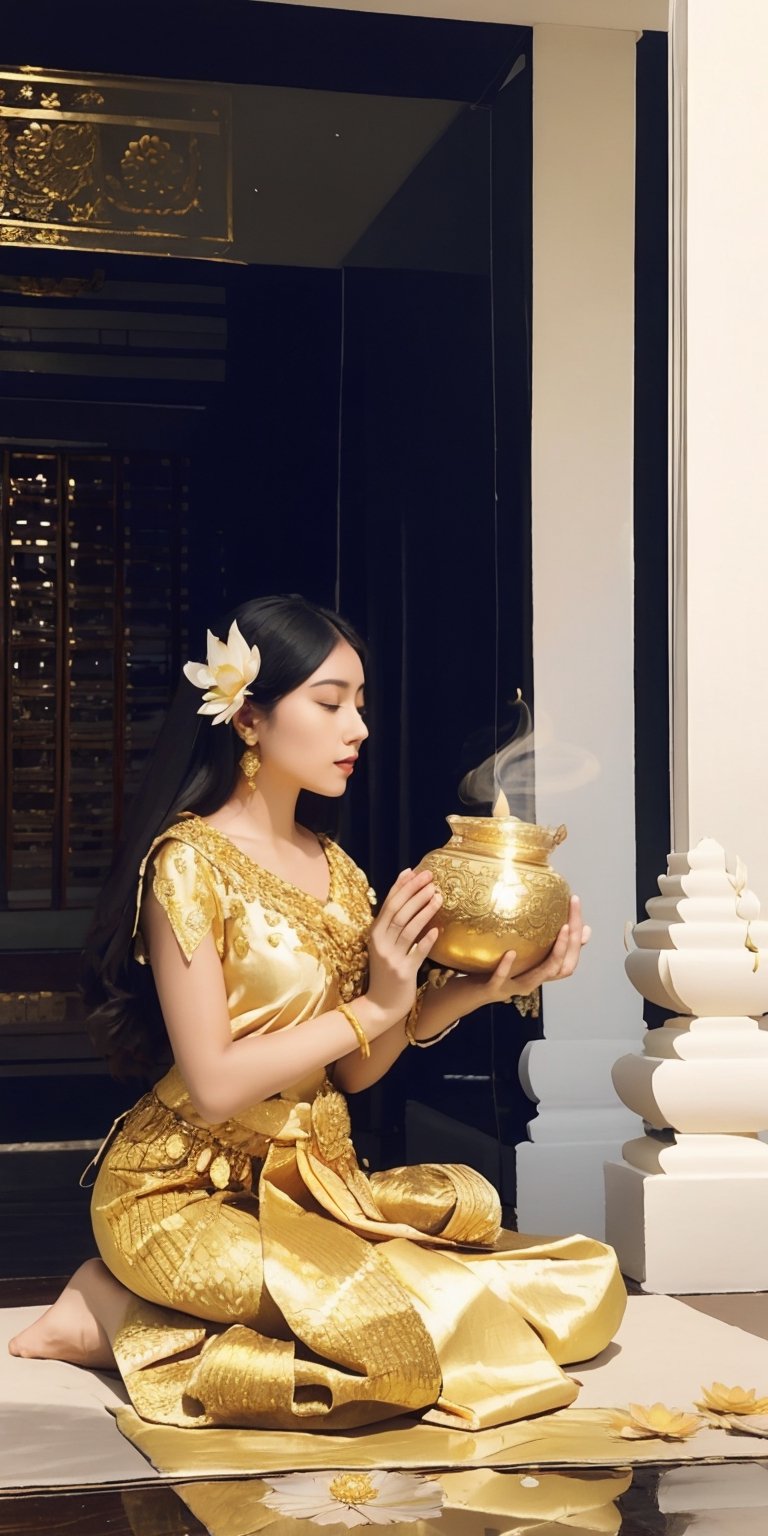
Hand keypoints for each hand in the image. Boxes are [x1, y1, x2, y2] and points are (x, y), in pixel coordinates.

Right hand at [366, 868, 441, 1023]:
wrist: (380, 1005)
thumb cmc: (386, 972)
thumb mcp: (384, 946)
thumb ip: (392, 925)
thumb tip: (407, 896)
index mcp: (375, 934)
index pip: (389, 904)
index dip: (402, 886)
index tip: (416, 871)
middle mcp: (381, 943)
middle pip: (399, 912)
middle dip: (415, 893)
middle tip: (431, 879)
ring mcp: (392, 958)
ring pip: (409, 928)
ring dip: (424, 910)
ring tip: (438, 896)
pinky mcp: (404, 972)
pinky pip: (417, 952)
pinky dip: (427, 940)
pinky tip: (437, 930)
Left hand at [463, 895, 590, 1009]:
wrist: (470, 992)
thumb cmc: (496, 969)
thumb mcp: (521, 954)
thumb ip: (537, 941)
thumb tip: (554, 916)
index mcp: (542, 972)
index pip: (570, 956)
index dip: (578, 935)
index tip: (575, 904)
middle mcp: (534, 981)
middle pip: (564, 966)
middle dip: (573, 943)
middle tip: (572, 920)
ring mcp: (515, 987)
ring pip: (542, 975)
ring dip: (555, 954)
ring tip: (562, 930)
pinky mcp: (494, 990)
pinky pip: (502, 980)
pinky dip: (507, 967)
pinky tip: (511, 952)